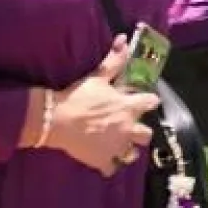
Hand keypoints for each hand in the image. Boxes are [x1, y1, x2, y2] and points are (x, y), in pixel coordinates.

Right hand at [48, 36, 159, 178]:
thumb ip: (114, 60)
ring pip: (133, 154)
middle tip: (129, 125)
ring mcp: (117, 147)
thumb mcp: (97, 76)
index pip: (151, 103)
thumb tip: (124, 40)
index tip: (144, 100)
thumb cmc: (78, 96)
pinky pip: (112, 168)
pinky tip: (104, 158)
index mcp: (128, 107)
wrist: (57, 119)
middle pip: (147, 134)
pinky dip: (110, 164)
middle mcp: (128, 128)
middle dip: (141, 130)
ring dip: (128, 148)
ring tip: (118, 143)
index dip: (148, 100)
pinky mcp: (104, 160)